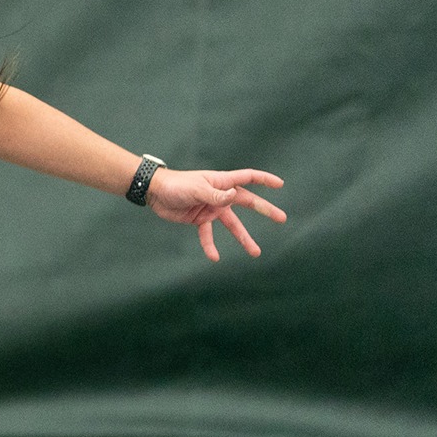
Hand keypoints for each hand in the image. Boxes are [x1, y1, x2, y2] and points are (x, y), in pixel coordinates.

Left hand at [144, 168, 286, 260]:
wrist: (155, 192)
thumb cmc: (176, 185)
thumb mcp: (196, 189)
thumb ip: (215, 194)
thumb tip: (233, 196)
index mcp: (221, 182)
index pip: (248, 178)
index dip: (264, 180)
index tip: (280, 185)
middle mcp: (220, 195)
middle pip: (247, 202)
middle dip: (265, 210)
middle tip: (282, 218)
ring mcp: (211, 208)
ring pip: (232, 225)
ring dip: (243, 238)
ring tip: (255, 252)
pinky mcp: (200, 219)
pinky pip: (208, 235)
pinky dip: (210, 246)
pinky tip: (214, 257)